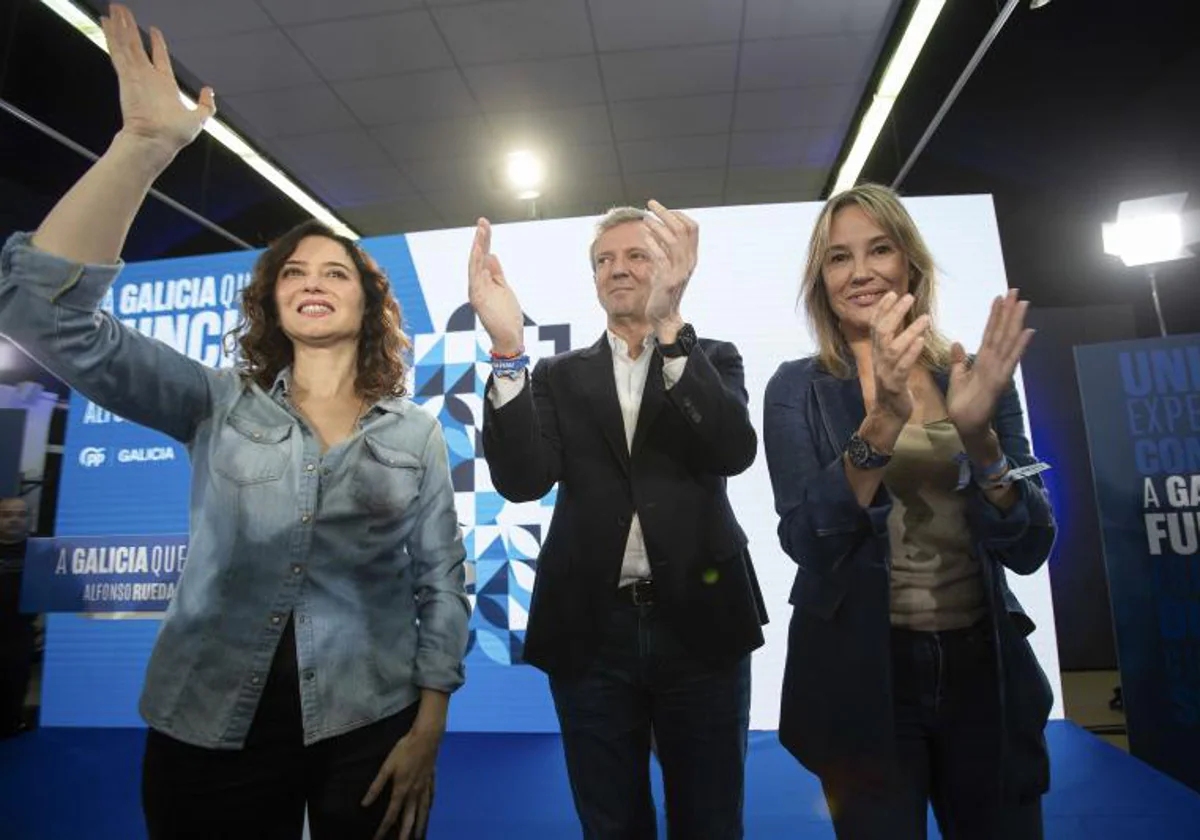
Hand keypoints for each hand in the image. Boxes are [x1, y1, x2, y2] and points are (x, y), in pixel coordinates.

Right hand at [102, 5, 214, 163]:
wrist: (157, 142)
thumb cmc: (174, 135)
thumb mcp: (198, 118)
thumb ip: (205, 105)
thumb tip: (209, 91)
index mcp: (164, 85)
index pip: (159, 58)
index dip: (156, 43)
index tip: (153, 30)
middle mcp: (148, 78)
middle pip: (137, 46)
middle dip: (131, 28)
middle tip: (124, 11)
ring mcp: (135, 75)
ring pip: (126, 44)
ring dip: (120, 25)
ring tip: (114, 8)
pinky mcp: (126, 76)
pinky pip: (118, 51)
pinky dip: (112, 35)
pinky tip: (106, 21)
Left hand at [363, 728, 440, 839]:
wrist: (426, 737)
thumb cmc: (404, 750)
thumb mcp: (386, 766)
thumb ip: (376, 786)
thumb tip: (365, 803)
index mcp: (401, 790)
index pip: (391, 815)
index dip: (384, 828)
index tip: (378, 838)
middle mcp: (414, 792)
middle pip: (409, 818)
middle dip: (404, 834)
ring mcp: (425, 787)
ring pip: (422, 811)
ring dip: (419, 825)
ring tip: (418, 836)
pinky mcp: (431, 780)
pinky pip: (430, 799)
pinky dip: (428, 809)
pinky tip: (428, 812)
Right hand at [467, 218, 523, 354]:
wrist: (508, 336)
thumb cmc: (506, 316)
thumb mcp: (503, 288)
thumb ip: (496, 272)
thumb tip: (491, 254)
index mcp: (483, 282)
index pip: (482, 257)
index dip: (484, 241)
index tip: (485, 224)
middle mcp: (477, 285)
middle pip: (477, 257)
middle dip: (480, 238)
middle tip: (482, 220)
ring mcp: (476, 291)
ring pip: (474, 264)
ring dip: (478, 246)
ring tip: (481, 230)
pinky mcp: (478, 297)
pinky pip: (475, 276)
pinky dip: (476, 262)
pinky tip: (478, 250)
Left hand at [642, 200, 697, 335]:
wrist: (664, 316)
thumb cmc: (663, 290)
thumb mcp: (667, 266)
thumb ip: (665, 250)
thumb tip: (654, 229)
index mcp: (691, 257)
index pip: (692, 228)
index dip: (678, 214)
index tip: (662, 210)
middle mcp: (689, 262)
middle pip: (683, 229)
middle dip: (666, 213)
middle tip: (650, 203)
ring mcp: (680, 271)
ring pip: (673, 240)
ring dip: (657, 226)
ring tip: (644, 218)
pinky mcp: (668, 280)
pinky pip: (660, 256)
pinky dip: (651, 243)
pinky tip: (643, 235)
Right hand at [869, 292, 928, 424]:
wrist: (888, 415)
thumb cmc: (893, 386)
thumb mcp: (891, 362)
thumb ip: (893, 344)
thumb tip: (899, 325)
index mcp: (878, 353)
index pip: (876, 326)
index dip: (882, 309)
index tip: (892, 292)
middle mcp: (878, 359)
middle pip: (882, 331)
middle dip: (894, 313)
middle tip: (908, 297)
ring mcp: (885, 372)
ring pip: (893, 348)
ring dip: (908, 331)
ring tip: (925, 318)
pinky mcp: (894, 385)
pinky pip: (902, 367)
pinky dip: (911, 352)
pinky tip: (921, 341)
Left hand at [947, 289, 1034, 440]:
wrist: (966, 425)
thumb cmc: (963, 404)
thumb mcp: (957, 377)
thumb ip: (959, 360)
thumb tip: (957, 342)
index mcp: (983, 360)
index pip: (990, 333)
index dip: (994, 315)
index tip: (998, 297)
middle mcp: (994, 362)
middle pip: (1002, 332)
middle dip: (1008, 311)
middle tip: (1015, 290)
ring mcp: (999, 370)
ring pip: (1008, 341)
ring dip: (1016, 322)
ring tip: (1022, 303)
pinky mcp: (1001, 381)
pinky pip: (1011, 360)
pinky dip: (1020, 346)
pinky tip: (1028, 331)